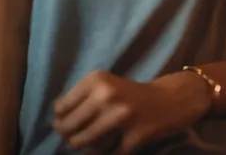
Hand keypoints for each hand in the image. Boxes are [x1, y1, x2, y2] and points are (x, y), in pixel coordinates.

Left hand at [53, 69, 210, 153]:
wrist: (169, 100)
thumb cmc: (130, 94)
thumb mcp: (105, 85)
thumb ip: (80, 97)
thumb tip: (56, 116)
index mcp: (97, 79)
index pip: (61, 108)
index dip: (60, 120)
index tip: (66, 123)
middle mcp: (107, 95)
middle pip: (69, 129)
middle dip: (69, 137)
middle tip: (76, 137)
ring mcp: (121, 118)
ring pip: (84, 144)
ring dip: (84, 148)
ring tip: (92, 142)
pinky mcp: (133, 138)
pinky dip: (104, 153)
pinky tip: (111, 146)